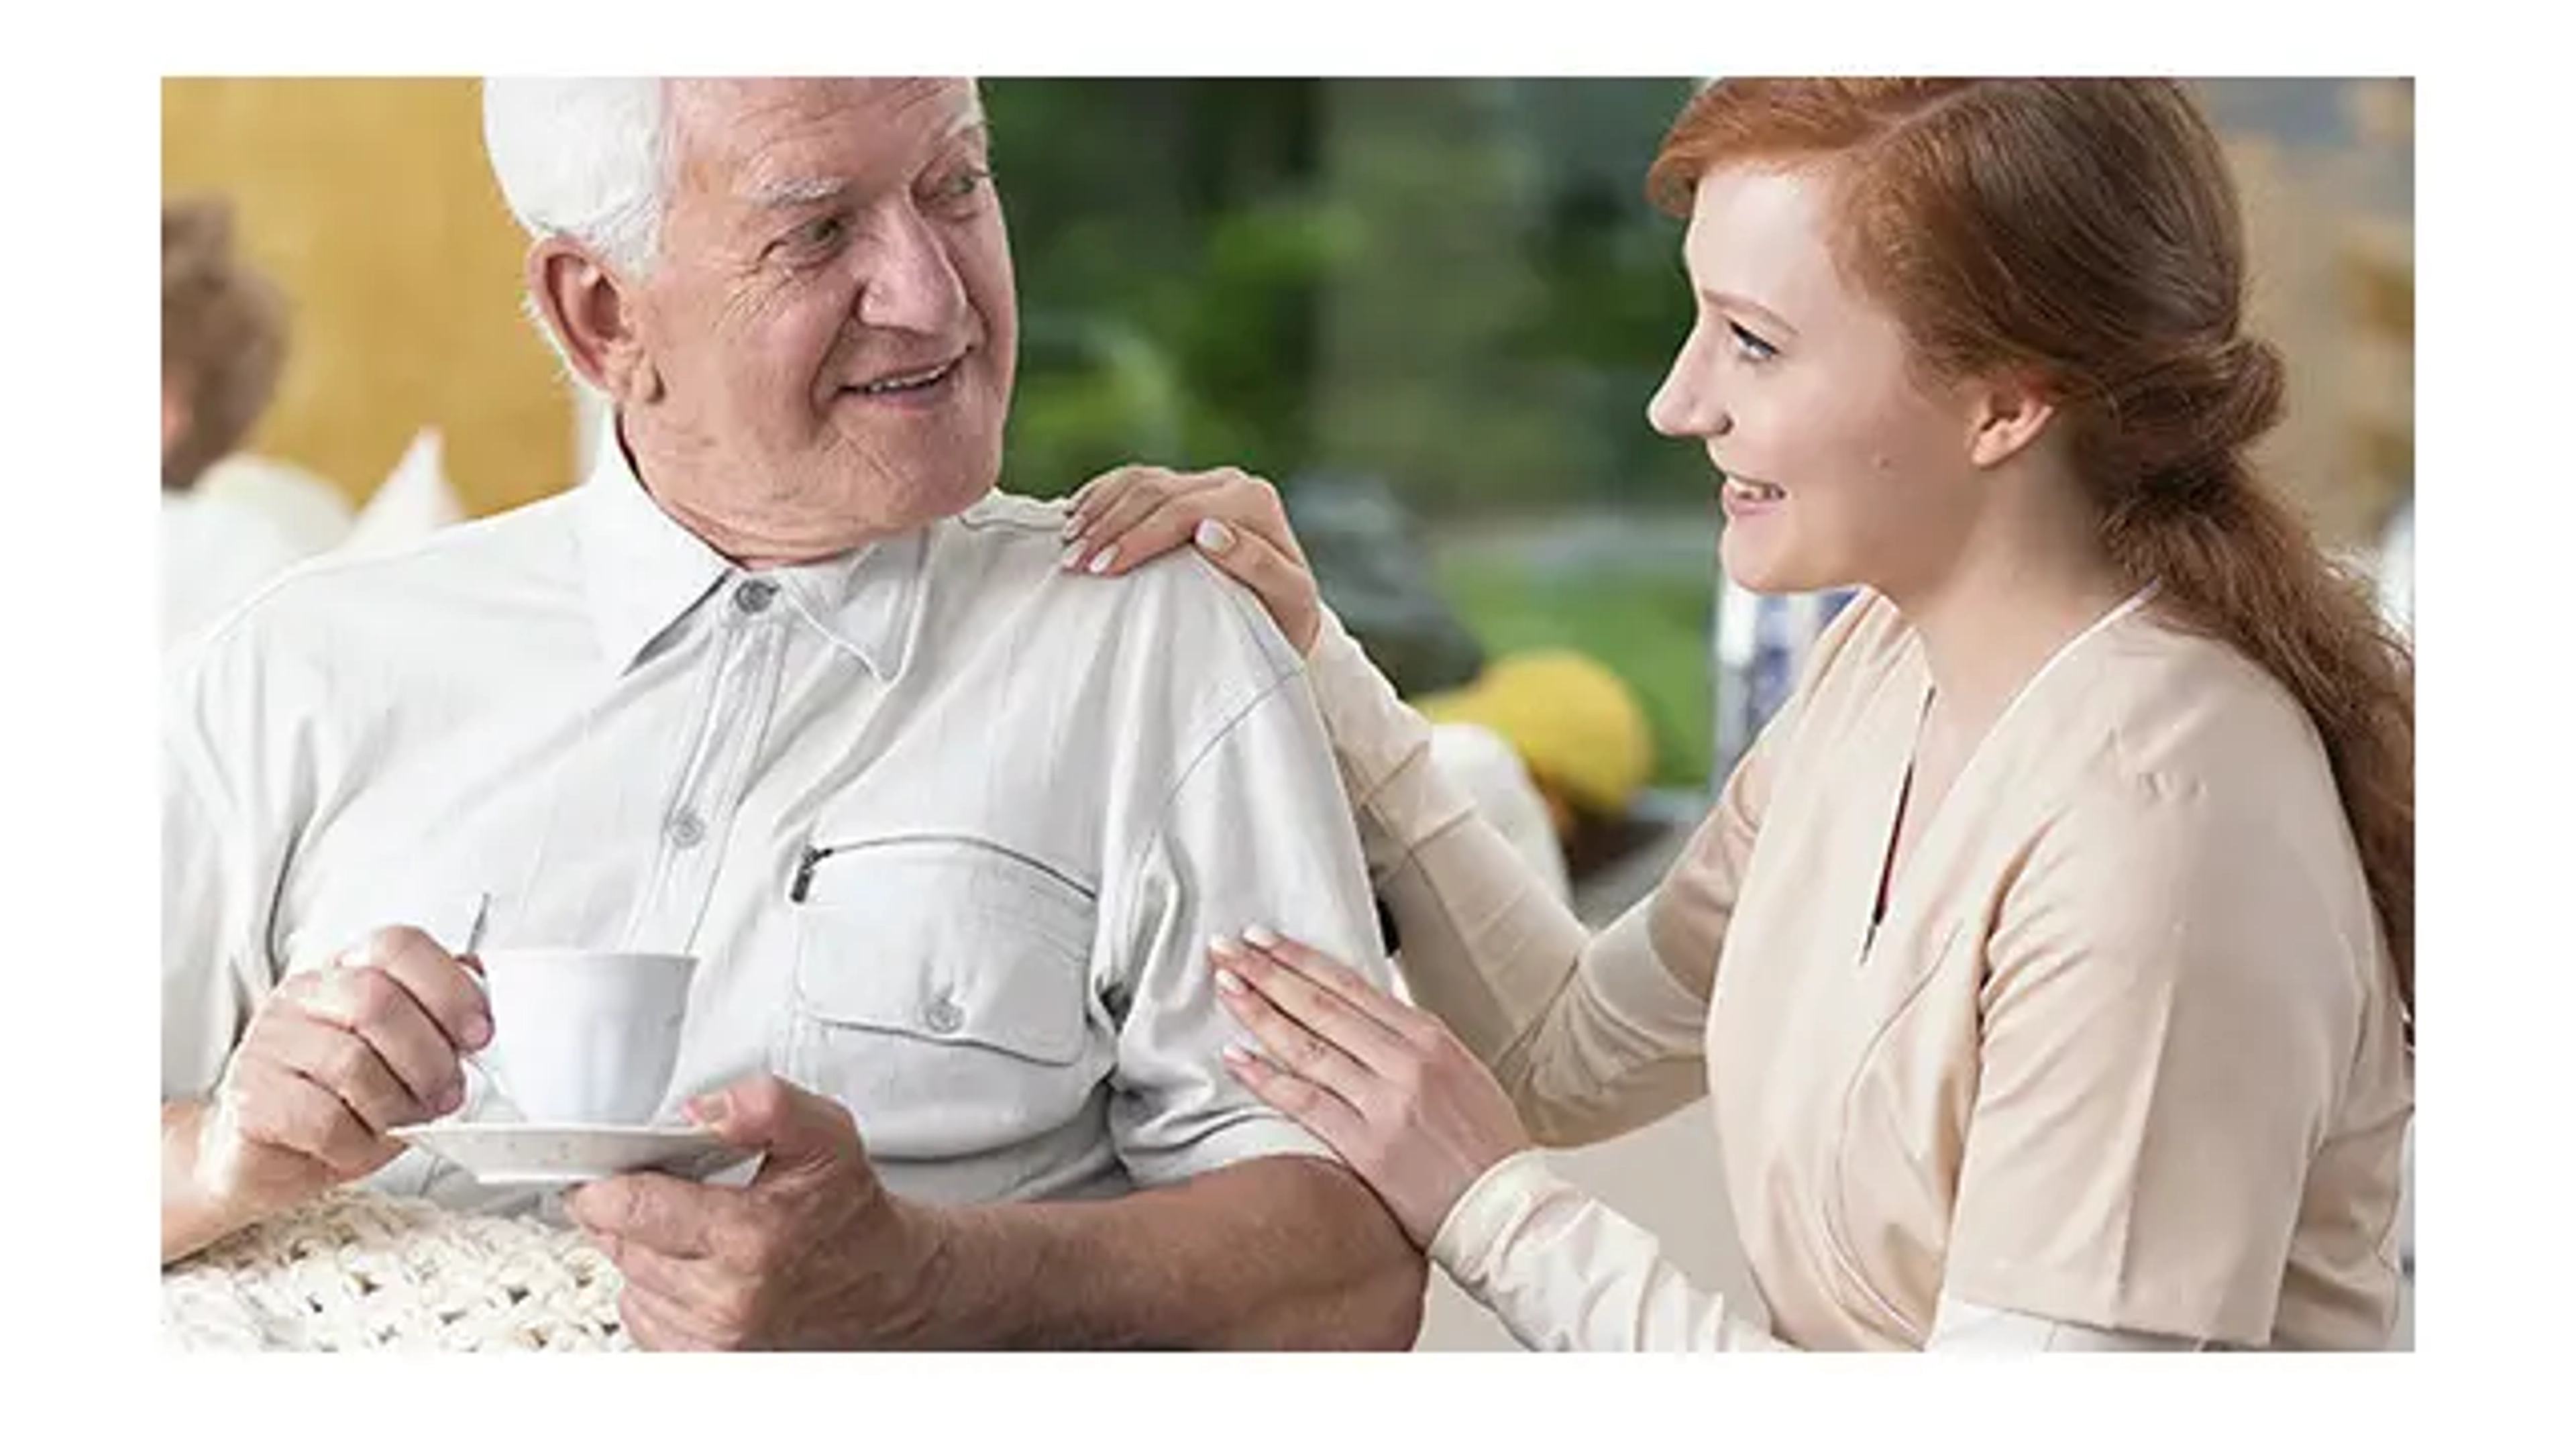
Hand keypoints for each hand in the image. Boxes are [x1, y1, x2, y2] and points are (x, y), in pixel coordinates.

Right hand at [191, 925, 489, 1224]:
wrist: (257, 1158)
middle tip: (446, 1094)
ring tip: (399, 1121)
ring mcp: (269, 1043)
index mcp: (346, 973)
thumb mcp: (401, 1064)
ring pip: (352, 1062)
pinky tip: (356, 1143)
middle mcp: (303, 997)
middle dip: (429, 1057)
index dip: (449, 987)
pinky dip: (357, 1141)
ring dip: (396, 1105)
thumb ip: (437, 1031)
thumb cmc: (337, 1105)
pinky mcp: (250, 1098)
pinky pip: (323, 1118)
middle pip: (377, 1001)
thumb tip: (486, 1010)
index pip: (398, 946)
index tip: (479, 1034)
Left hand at [565, 1074, 939, 1350]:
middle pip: (621, 1241)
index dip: (604, 1184)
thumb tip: (700, 1112)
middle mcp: (728, 1297)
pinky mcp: (706, 1357)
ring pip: (626, 1277)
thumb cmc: (845, 1207)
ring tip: (690, 1226)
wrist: (877, 1278)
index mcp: (752, 1238)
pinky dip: (652, 1285)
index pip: (634, 1210)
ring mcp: (716, 1334)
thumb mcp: (824, 1133)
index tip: (597, 1170)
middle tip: (665, 1185)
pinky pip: (639, 1313)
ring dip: (641, 1246)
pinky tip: (691, 1263)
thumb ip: (765, 1106)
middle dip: (629, 1208)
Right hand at [1058, 464, 1323, 655]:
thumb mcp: (1287, 599)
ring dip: (1099, 509)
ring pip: (1140, 480)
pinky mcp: (1184, 489)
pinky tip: (1075, 514)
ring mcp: (1204, 482)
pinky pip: (1134, 479)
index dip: (1139, 537)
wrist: (1286, 612)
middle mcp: (1230, 483)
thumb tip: (1210, 531)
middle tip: (1072, 562)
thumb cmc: (1285, 615)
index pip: (1184, 510)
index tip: (1103, 570)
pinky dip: (1102, 495)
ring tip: (1067, 542)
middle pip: (1156, 491)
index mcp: (1254, 501)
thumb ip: (1257, 565)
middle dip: (1109, 526)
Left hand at [1210, 927, 1531, 1247]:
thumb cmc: (1487, 1147)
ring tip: (1225, 987)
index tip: (1263, 937)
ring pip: (1308, 1047)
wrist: (1507, 1210)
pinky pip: (1306, 1103)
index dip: (1301, 959)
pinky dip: (1266, 1078)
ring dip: (1259, 1013)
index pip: (1352, 985)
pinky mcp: (1367, 1148)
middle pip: (1322, 1006)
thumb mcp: (1464, 1073)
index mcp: (1432, 1038)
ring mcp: (1386, 1103)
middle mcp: (1407, 1062)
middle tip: (1225, 947)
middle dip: (1268, 972)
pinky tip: (1235, 1057)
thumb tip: (1365, 1012)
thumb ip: (1415, 1043)